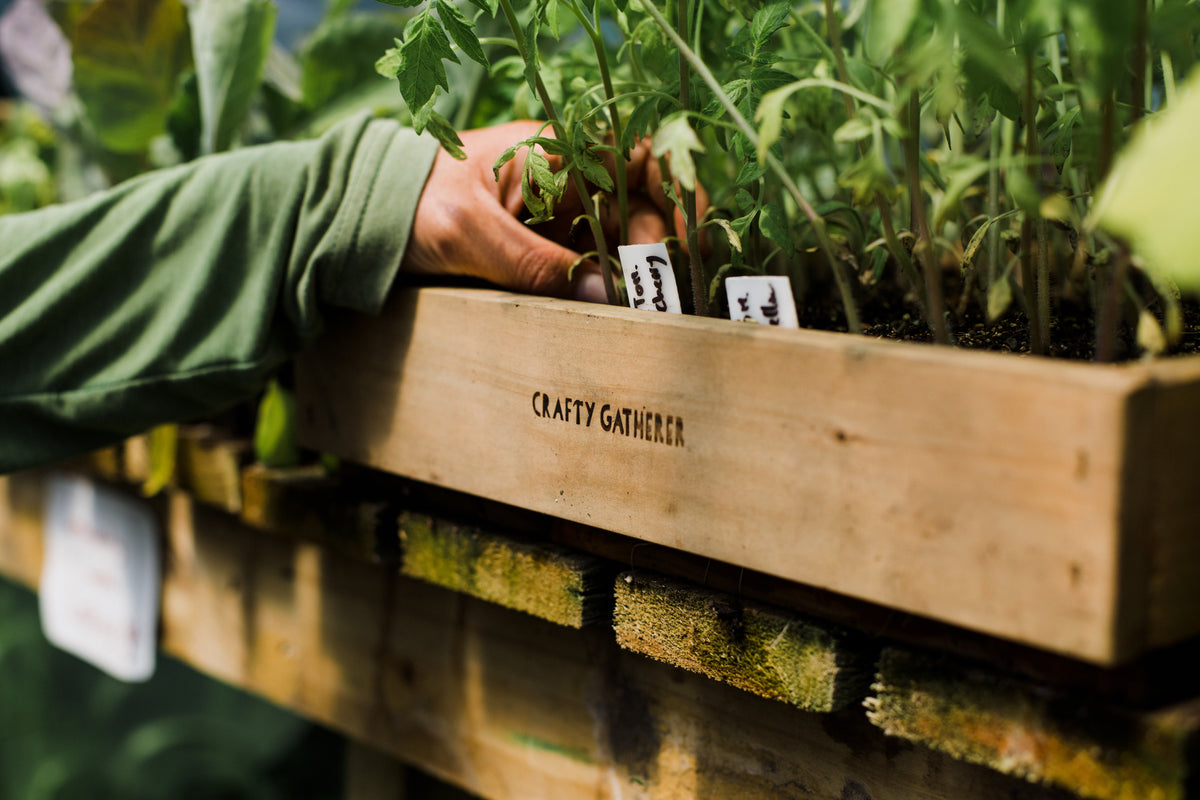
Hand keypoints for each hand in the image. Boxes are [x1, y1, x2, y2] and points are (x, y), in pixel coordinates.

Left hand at [402, 121, 698, 301]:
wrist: (370, 220)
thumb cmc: (415, 205)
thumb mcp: (470, 233)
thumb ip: (535, 263)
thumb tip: (606, 295)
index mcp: (559, 153)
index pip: (642, 159)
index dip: (678, 192)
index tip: (690, 238)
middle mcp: (572, 183)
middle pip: (642, 214)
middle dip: (658, 256)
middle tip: (662, 303)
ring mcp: (563, 220)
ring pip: (624, 249)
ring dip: (639, 284)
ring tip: (651, 320)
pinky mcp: (550, 254)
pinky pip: (595, 274)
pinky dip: (612, 298)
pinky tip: (621, 323)